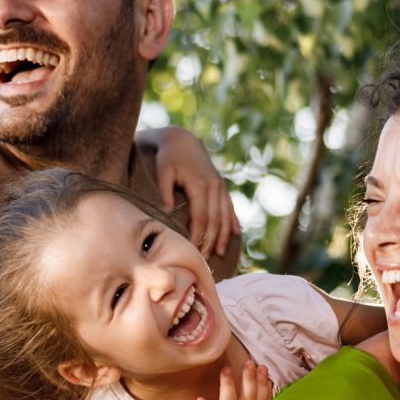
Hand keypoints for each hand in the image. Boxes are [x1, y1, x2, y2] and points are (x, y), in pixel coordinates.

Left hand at [147, 126, 236, 258]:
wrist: (183, 141)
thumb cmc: (168, 158)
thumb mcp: (163, 171)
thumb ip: (164, 191)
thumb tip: (167, 212)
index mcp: (200, 184)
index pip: (202, 216)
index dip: (199, 234)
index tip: (194, 250)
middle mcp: (214, 186)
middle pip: (215, 219)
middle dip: (211, 240)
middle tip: (205, 258)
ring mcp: (220, 186)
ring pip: (225, 215)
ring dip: (223, 235)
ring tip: (219, 252)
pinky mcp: (221, 185)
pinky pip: (230, 206)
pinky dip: (233, 221)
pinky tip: (236, 234)